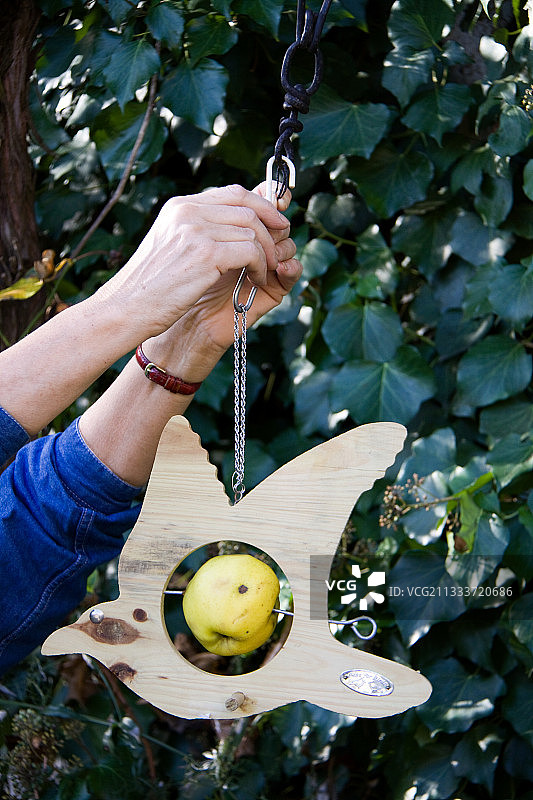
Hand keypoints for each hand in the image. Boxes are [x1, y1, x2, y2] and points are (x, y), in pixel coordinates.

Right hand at [98, 184, 291, 339]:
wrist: (127, 308)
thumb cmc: (149, 287)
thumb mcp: (171, 248)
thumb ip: (198, 232)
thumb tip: (232, 228)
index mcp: (179, 207)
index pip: (232, 193)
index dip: (261, 204)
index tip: (276, 220)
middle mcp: (188, 212)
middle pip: (247, 207)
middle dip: (271, 226)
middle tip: (280, 246)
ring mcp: (196, 230)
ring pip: (252, 230)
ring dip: (266, 251)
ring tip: (266, 269)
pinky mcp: (206, 254)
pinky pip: (250, 250)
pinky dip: (260, 265)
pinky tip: (257, 278)